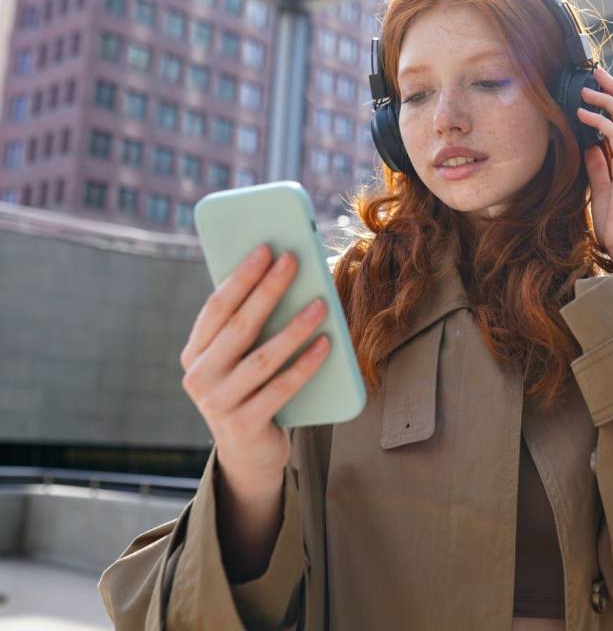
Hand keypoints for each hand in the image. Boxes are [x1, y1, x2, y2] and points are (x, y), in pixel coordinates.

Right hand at [179, 244, 331, 496]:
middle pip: (240, 326)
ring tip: (321, 303)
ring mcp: (217, 404)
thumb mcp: (241, 359)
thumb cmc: (251, 391)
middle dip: (268, 289)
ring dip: (294, 327)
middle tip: (293, 260)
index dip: (241, 276)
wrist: (248, 455)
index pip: (217, 307)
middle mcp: (198, 377)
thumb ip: (251, 326)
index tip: (265, 248)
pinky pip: (281, 388)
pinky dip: (305, 364)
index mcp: (194, 353)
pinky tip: (327, 344)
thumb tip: (285, 276)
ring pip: (263, 357)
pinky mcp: (243, 426)